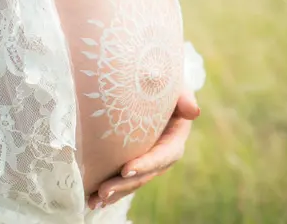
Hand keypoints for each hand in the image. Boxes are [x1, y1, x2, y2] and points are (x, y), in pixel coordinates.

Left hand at [87, 90, 200, 208]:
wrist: (152, 89)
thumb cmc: (164, 86)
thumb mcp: (176, 88)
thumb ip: (184, 97)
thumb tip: (193, 111)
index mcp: (174, 139)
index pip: (163, 155)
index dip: (147, 164)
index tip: (127, 170)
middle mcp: (162, 155)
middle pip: (145, 174)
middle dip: (125, 184)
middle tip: (104, 191)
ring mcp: (148, 161)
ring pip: (133, 181)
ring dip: (115, 192)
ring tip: (95, 200)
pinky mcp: (134, 162)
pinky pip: (123, 178)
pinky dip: (111, 190)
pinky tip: (92, 199)